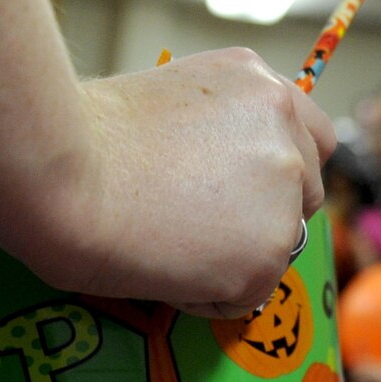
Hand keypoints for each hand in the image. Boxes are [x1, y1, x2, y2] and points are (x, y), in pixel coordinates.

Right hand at [62, 48, 332, 317]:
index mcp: (262, 86)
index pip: (314, 138)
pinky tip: (159, 265)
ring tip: (163, 242)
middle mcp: (286, 134)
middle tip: (200, 227)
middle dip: (265, 217)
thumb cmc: (87, 139)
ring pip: (276, 250)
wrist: (65, 178)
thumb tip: (221, 171)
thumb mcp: (171, 99)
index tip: (243, 190)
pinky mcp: (266, 255)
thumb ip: (219, 128)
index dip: (281, 170)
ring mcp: (283, 196)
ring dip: (231, 258)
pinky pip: (245, 294)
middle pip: (306, 195)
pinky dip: (207, 294)